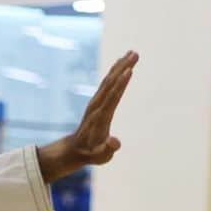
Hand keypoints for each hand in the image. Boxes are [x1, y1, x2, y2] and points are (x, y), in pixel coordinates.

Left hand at [37, 51, 138, 181]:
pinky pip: (107, 82)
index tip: (129, 70)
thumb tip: (115, 142)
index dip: (120, 85)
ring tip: (133, 53)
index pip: (112, 98)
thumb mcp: (99, 157)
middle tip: (135, 54)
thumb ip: (106, 150)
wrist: (75, 149)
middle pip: (110, 84)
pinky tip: (122, 62)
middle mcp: (97, 106)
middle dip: (122, 68)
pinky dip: (115, 71)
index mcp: (100, 118)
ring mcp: (96, 102)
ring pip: (108, 80)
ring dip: (120, 66)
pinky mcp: (97, 100)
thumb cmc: (90, 154)